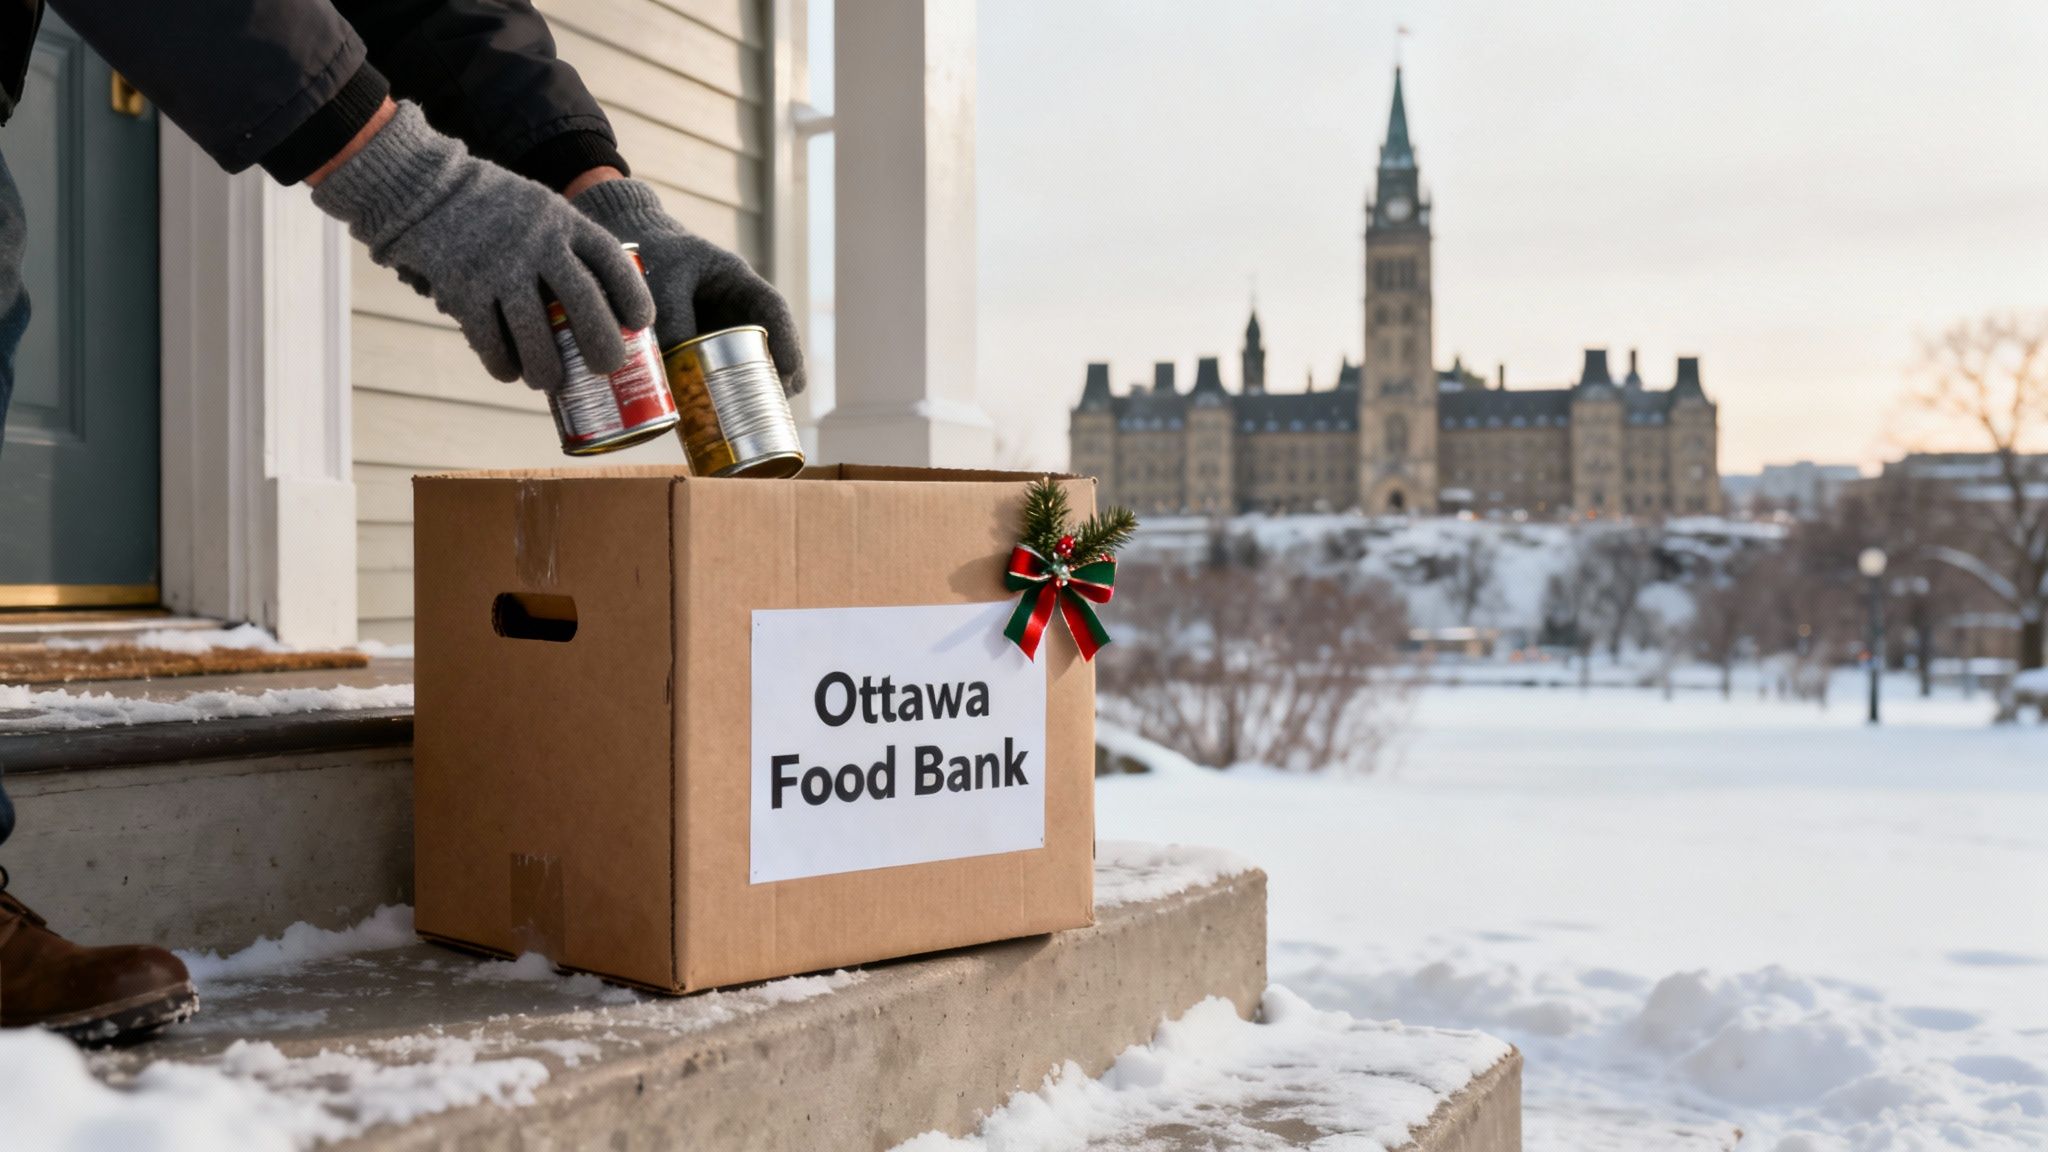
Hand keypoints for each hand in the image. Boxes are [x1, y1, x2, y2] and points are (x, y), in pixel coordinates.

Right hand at [309, 102, 654, 391]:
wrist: (424, 188)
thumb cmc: (494, 207)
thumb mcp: (540, 207)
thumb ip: (567, 244)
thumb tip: (602, 306)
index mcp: (561, 220)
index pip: (610, 259)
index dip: (632, 295)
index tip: (641, 324)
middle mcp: (536, 242)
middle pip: (583, 302)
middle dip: (602, 344)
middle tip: (608, 367)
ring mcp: (498, 266)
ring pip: (534, 334)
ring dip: (547, 367)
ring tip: (550, 381)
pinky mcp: (462, 288)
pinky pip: (490, 340)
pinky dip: (502, 364)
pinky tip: (510, 373)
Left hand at [571, 178, 805, 394]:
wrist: (618, 242)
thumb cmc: (646, 252)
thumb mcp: (662, 279)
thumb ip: (672, 318)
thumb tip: (676, 371)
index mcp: (735, 280)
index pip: (773, 311)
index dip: (788, 343)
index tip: (791, 374)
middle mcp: (730, 306)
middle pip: (765, 342)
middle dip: (777, 376)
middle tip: (778, 407)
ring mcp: (712, 326)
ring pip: (740, 360)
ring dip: (749, 388)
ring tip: (753, 420)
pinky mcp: (691, 344)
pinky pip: (709, 368)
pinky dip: (713, 390)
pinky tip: (710, 415)